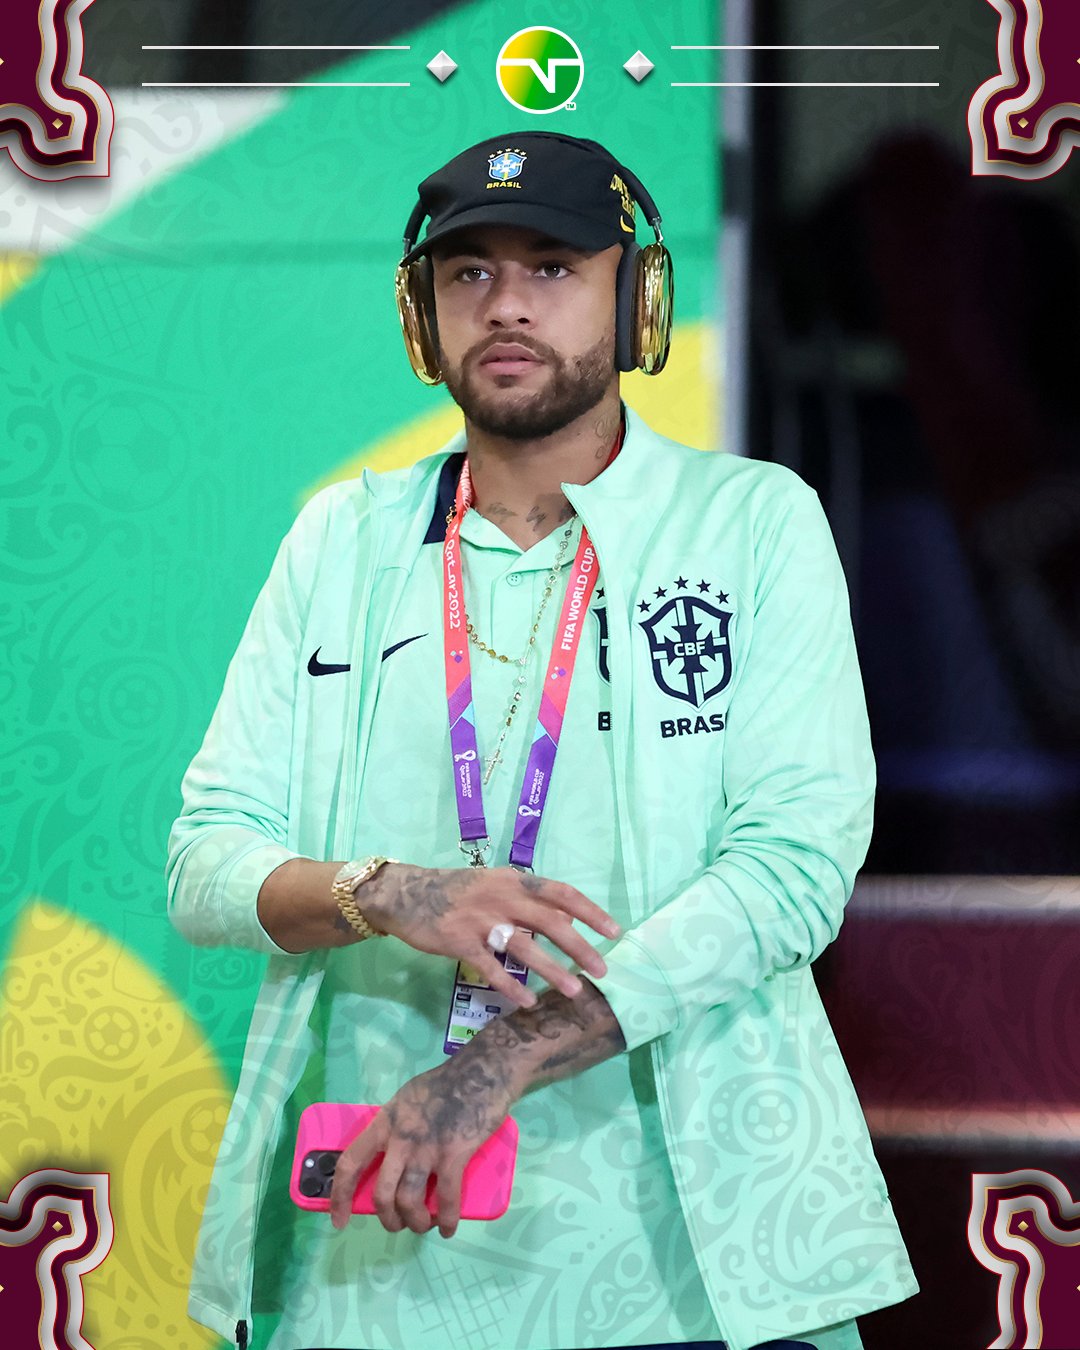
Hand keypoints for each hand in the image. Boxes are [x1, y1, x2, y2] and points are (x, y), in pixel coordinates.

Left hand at [329, 1053, 519, 1238]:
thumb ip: (394, 1126)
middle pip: (382, 1194)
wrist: (482, 1071)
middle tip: (397, 1223)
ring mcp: (427, 1148)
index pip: (351, 1163)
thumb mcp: (406, 1099)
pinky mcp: (454, 1155)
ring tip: (424, 1224)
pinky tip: (448, 1227)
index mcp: (385, 1122)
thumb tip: (388, 1155)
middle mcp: (400, 1139)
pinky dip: (447, 1219)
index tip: (338, 1219)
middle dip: (388, 1218)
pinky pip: (446, 1199)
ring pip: (409, 1201)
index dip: (340, 1196)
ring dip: (416, 1222)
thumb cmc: (445, 1083)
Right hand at [359, 864, 619, 1007]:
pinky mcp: (459, 942)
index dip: (589, 912)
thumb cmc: (458, 891)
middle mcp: (502, 897)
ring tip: (575, 990)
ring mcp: (480, 920)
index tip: (614, 931)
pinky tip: (527, 1001)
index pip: (561, 893)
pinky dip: (510, 985)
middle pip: (550, 922)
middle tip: (603, 969)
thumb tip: (568, 916)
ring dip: (552, 969)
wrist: (407, 895)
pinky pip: (490, 968)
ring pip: (524, 947)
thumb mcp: (497, 885)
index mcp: (515, 880)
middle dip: (580, 947)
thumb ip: (529, 900)